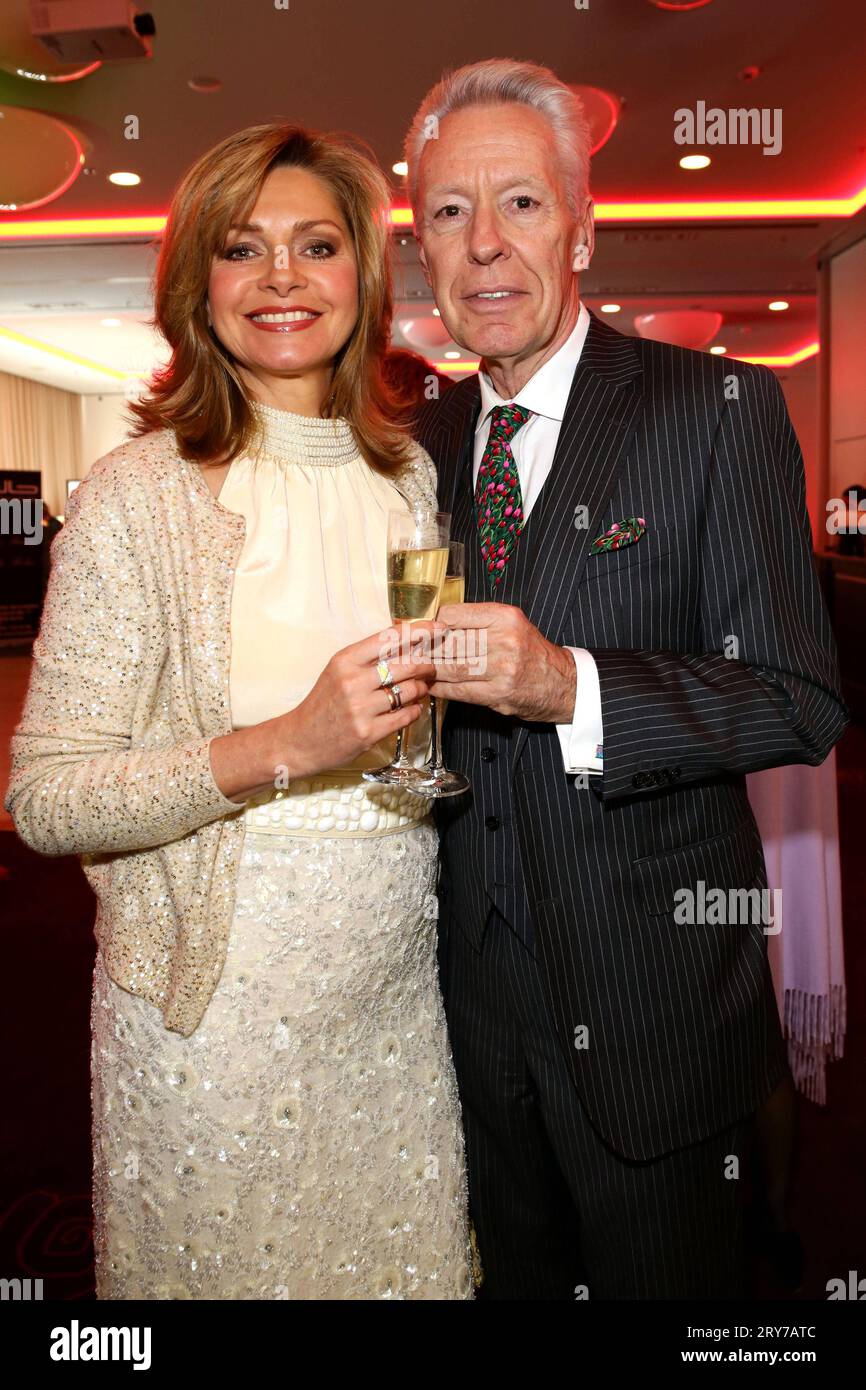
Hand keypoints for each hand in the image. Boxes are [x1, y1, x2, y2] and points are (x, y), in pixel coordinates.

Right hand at [279, 621, 438, 776]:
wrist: (299, 740)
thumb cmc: (322, 703)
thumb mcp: (337, 671)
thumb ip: (367, 656)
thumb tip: (402, 637)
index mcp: (345, 660)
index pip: (390, 638)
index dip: (419, 630)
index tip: (436, 628)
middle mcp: (353, 681)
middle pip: (406, 664)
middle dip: (426, 664)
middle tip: (432, 666)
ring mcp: (361, 708)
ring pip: (409, 691)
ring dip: (421, 688)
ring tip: (421, 688)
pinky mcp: (368, 732)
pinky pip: (405, 716)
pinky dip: (415, 710)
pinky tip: (413, 707)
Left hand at [429, 603, 576, 721]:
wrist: (560, 682)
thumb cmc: (530, 650)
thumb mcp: (510, 623)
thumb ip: (476, 621)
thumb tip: (434, 625)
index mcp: (504, 616)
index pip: (453, 615)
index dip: (433, 625)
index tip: (423, 631)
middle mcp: (504, 640)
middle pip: (448, 643)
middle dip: (424, 649)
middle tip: (407, 653)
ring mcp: (501, 669)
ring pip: (449, 667)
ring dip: (429, 671)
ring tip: (416, 670)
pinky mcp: (497, 693)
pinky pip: (458, 690)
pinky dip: (440, 688)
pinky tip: (432, 686)